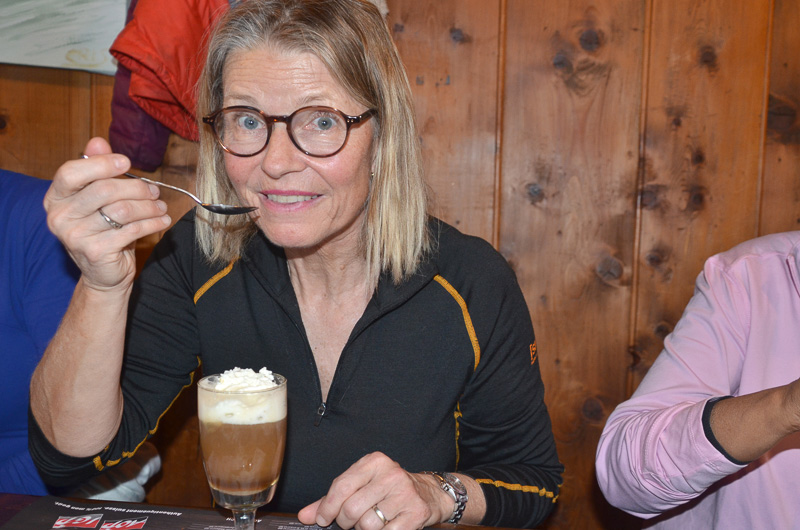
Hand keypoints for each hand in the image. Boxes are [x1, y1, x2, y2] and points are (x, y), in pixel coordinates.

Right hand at [44, 137, 170, 291]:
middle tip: (155, 191)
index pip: (71, 172)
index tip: (126, 162)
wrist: (104, 272)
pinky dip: (152, 223)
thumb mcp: (98, 198)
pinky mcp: (95, 251)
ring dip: (149, 206)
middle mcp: (59, 217)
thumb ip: (96, 169)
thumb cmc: (103, 229)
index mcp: (55, 198)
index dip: (101, 164)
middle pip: (103, 190)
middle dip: (136, 188)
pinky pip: (131, 230)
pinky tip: (162, 220)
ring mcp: (75, 236)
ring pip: (122, 210)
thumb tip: (98, 141)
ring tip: (161, 206)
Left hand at [297, 452, 451, 529]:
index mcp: (374, 462)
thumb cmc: (389, 490)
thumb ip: (332, 499)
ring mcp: (404, 493)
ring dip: (365, 529)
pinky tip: (387, 526)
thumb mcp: (362, 485)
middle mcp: (390, 474)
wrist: (429, 494)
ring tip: (374, 521)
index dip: (327, 507)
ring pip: (367, 524)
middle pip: (351, 509)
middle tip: (352, 522)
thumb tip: (306, 516)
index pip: (341, 486)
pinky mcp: (415, 512)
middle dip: (346, 522)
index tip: (323, 519)